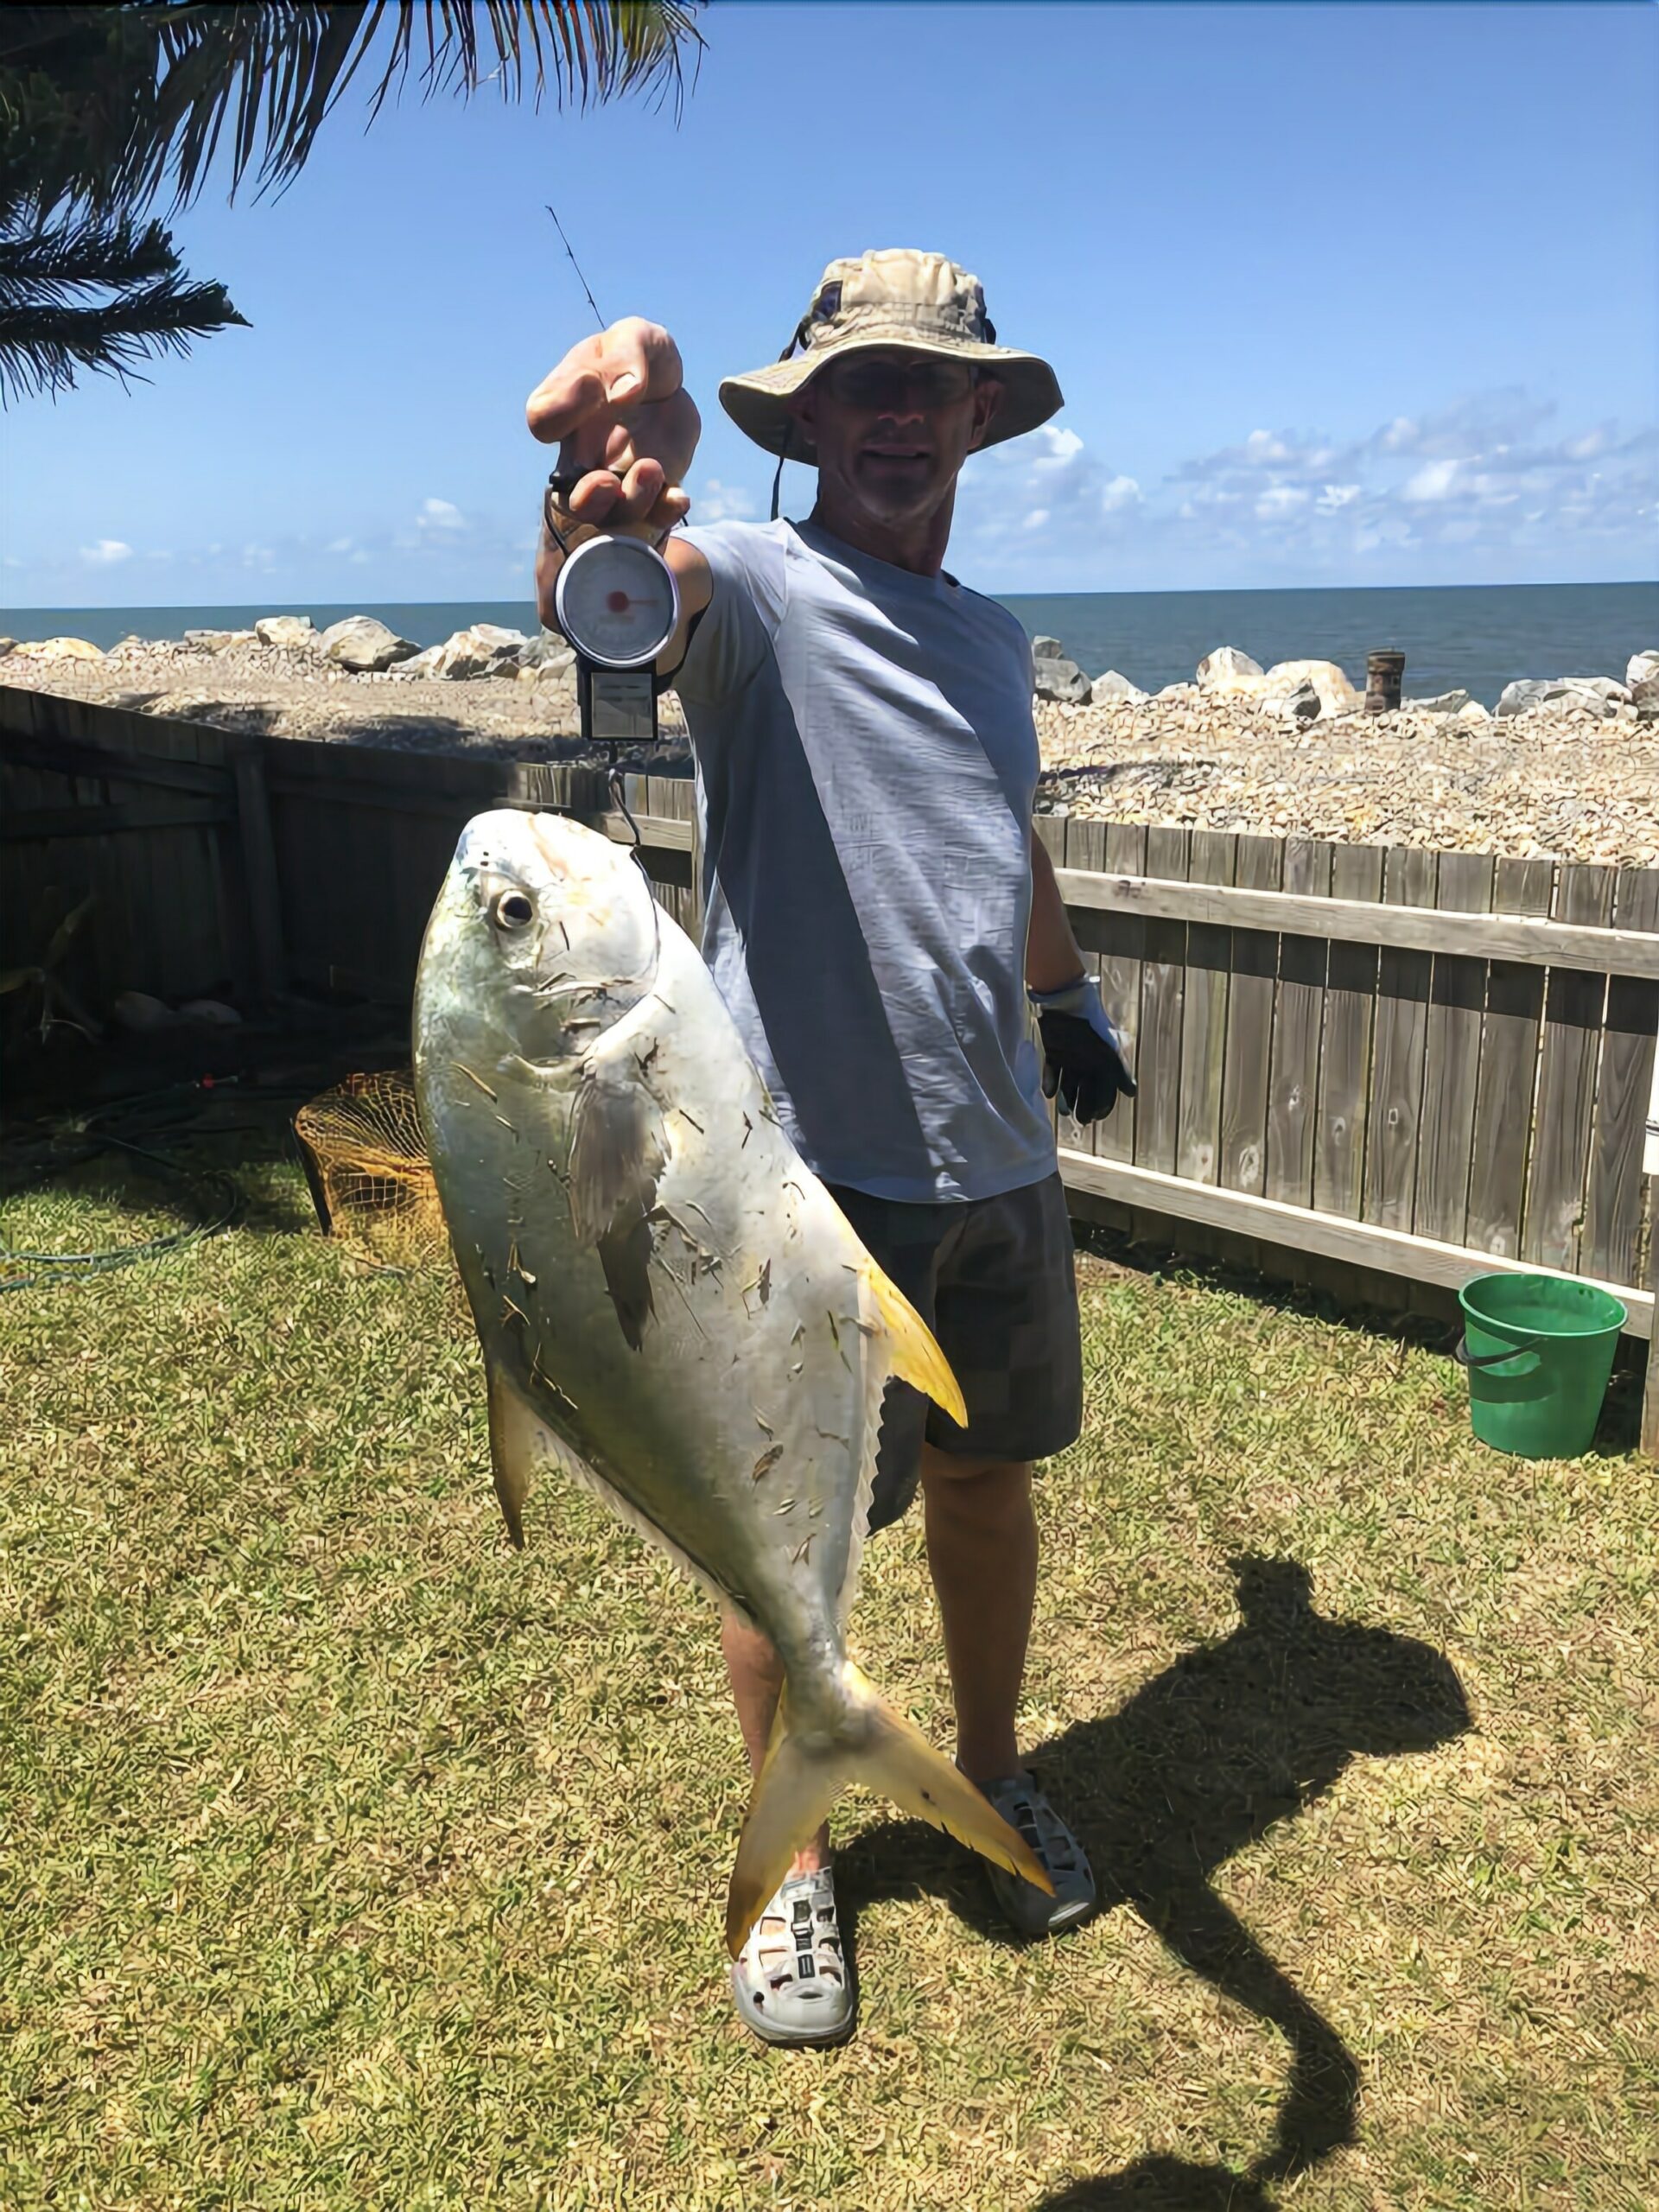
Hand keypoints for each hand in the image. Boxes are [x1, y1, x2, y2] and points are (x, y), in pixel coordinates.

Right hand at [526, 317, 700, 537]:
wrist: (669, 382)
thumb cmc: (638, 356)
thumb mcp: (634, 339)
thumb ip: (625, 358)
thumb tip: (625, 393)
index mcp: (564, 409)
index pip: (543, 419)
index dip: (560, 411)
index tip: (591, 384)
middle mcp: (583, 454)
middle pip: (571, 496)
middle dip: (587, 500)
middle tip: (605, 482)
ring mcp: (617, 477)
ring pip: (614, 514)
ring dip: (631, 501)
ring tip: (651, 468)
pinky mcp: (654, 489)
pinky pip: (655, 515)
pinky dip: (665, 512)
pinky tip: (679, 497)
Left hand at [1030, 975, 1136, 1125]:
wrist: (1067, 1005)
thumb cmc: (1092, 1029)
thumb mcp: (1109, 1053)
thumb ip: (1120, 1073)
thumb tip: (1132, 1093)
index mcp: (1104, 1062)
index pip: (1105, 1089)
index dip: (1102, 1105)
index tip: (1096, 1117)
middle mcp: (1088, 1062)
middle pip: (1086, 1090)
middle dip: (1084, 1106)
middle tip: (1080, 1120)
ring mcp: (1070, 1057)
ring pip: (1069, 1083)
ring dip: (1066, 1098)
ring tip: (1064, 1111)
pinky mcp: (1053, 1051)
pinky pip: (1052, 1071)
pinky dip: (1050, 1082)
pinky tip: (1049, 1093)